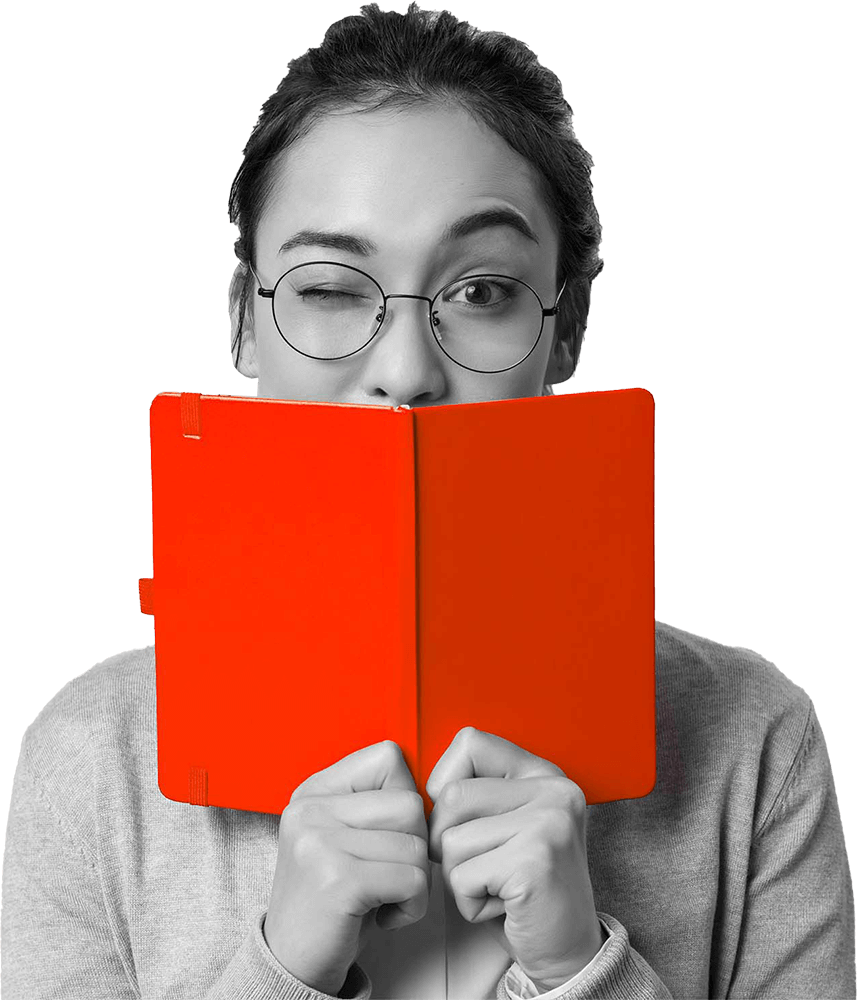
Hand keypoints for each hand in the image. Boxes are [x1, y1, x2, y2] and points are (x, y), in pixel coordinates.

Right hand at [264, 740, 431, 995]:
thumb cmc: (333, 899)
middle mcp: (310, 810)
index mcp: (313, 791)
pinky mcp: (338, 881)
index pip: (387, 758)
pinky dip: (412, 907)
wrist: (293, 964)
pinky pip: (413, 880)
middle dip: (414, 846)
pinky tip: (384, 916)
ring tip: (384, 897)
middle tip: (388, 875)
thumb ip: (374, 804)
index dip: (403, 798)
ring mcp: (319, 843)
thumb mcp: (343, 838)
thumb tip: (432, 784)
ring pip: (416, 844)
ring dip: (416, 882)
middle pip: (410, 803)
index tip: (387, 836)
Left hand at [425, 727, 603, 989]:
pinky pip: (462, 877)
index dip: (446, 781)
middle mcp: (553, 789)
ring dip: (459, 877)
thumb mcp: (505, 825)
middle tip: (483, 868)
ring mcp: (548, 822)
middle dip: (447, 842)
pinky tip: (503, 906)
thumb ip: (476, 793)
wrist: (567, 952)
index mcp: (542, 773)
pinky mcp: (535, 861)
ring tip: (497, 887)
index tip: (461, 818)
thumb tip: (417, 789)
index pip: (470, 742)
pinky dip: (469, 902)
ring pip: (451, 840)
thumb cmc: (521, 888)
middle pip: (451, 797)